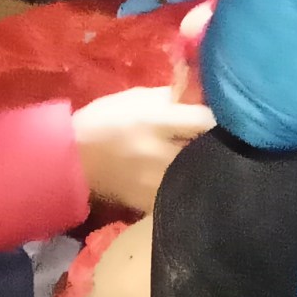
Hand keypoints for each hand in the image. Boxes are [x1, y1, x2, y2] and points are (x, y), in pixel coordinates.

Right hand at [70, 84, 212, 214]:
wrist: (74, 159)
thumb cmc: (105, 120)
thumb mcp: (138, 97)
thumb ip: (173, 95)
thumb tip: (204, 91)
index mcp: (156, 122)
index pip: (207, 119)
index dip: (220, 115)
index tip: (223, 113)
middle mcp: (162, 154)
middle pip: (210, 149)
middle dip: (219, 141)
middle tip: (222, 135)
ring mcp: (159, 183)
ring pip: (201, 173)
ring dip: (208, 164)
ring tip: (209, 155)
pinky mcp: (154, 204)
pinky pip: (185, 193)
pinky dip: (190, 184)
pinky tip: (190, 176)